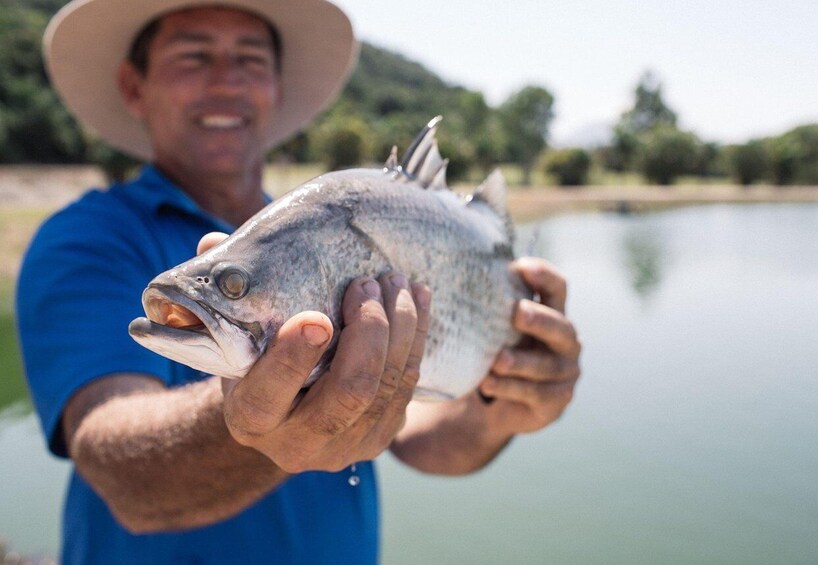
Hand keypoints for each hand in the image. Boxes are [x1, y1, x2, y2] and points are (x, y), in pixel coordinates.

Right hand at [197, 233, 430, 472]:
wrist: (281, 418)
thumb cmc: (254, 361)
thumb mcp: (232, 336)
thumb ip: (226, 293)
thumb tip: (214, 244)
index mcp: (249, 420)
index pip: (268, 395)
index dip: (293, 358)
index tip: (317, 317)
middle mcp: (297, 445)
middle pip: (349, 393)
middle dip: (368, 332)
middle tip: (366, 283)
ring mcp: (345, 447)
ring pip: (387, 388)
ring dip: (401, 328)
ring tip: (396, 281)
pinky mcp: (381, 438)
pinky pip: (408, 388)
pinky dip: (417, 340)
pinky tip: (417, 301)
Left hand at [478, 257, 580, 435]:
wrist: (498, 404)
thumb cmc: (497, 351)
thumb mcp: (494, 328)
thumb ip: (488, 305)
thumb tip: (448, 275)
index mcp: (552, 313)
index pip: (557, 288)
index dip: (544, 276)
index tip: (521, 267)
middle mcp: (566, 341)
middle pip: (560, 327)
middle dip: (540, 320)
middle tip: (518, 313)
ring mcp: (566, 372)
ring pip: (546, 365)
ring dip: (520, 362)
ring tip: (496, 361)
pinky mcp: (557, 401)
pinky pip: (535, 393)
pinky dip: (510, 388)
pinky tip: (488, 383)